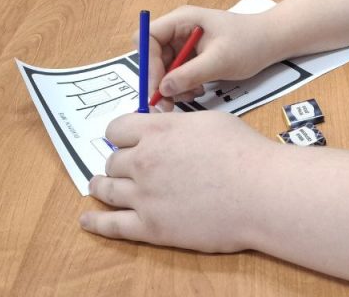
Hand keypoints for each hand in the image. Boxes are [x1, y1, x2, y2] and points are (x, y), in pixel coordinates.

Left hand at [81, 111, 273, 251]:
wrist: (260, 192)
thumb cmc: (244, 152)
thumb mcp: (209, 121)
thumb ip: (177, 125)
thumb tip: (164, 127)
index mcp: (157, 131)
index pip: (117, 129)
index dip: (122, 134)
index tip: (126, 140)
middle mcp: (143, 161)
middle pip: (112, 160)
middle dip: (119, 161)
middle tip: (127, 166)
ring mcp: (143, 196)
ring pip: (107, 189)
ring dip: (102, 186)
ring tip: (99, 186)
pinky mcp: (150, 227)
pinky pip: (112, 225)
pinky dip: (96, 221)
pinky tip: (88, 219)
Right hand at [136, 5, 275, 108]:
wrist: (272, 41)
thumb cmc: (250, 42)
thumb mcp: (220, 60)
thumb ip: (190, 74)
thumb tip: (163, 88)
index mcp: (183, 20)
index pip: (148, 37)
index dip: (148, 62)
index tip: (158, 86)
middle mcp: (180, 29)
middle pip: (153, 56)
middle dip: (159, 81)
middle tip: (166, 104)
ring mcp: (185, 43)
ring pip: (164, 68)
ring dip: (173, 86)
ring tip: (191, 95)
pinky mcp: (193, 56)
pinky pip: (177, 73)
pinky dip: (183, 86)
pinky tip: (198, 90)